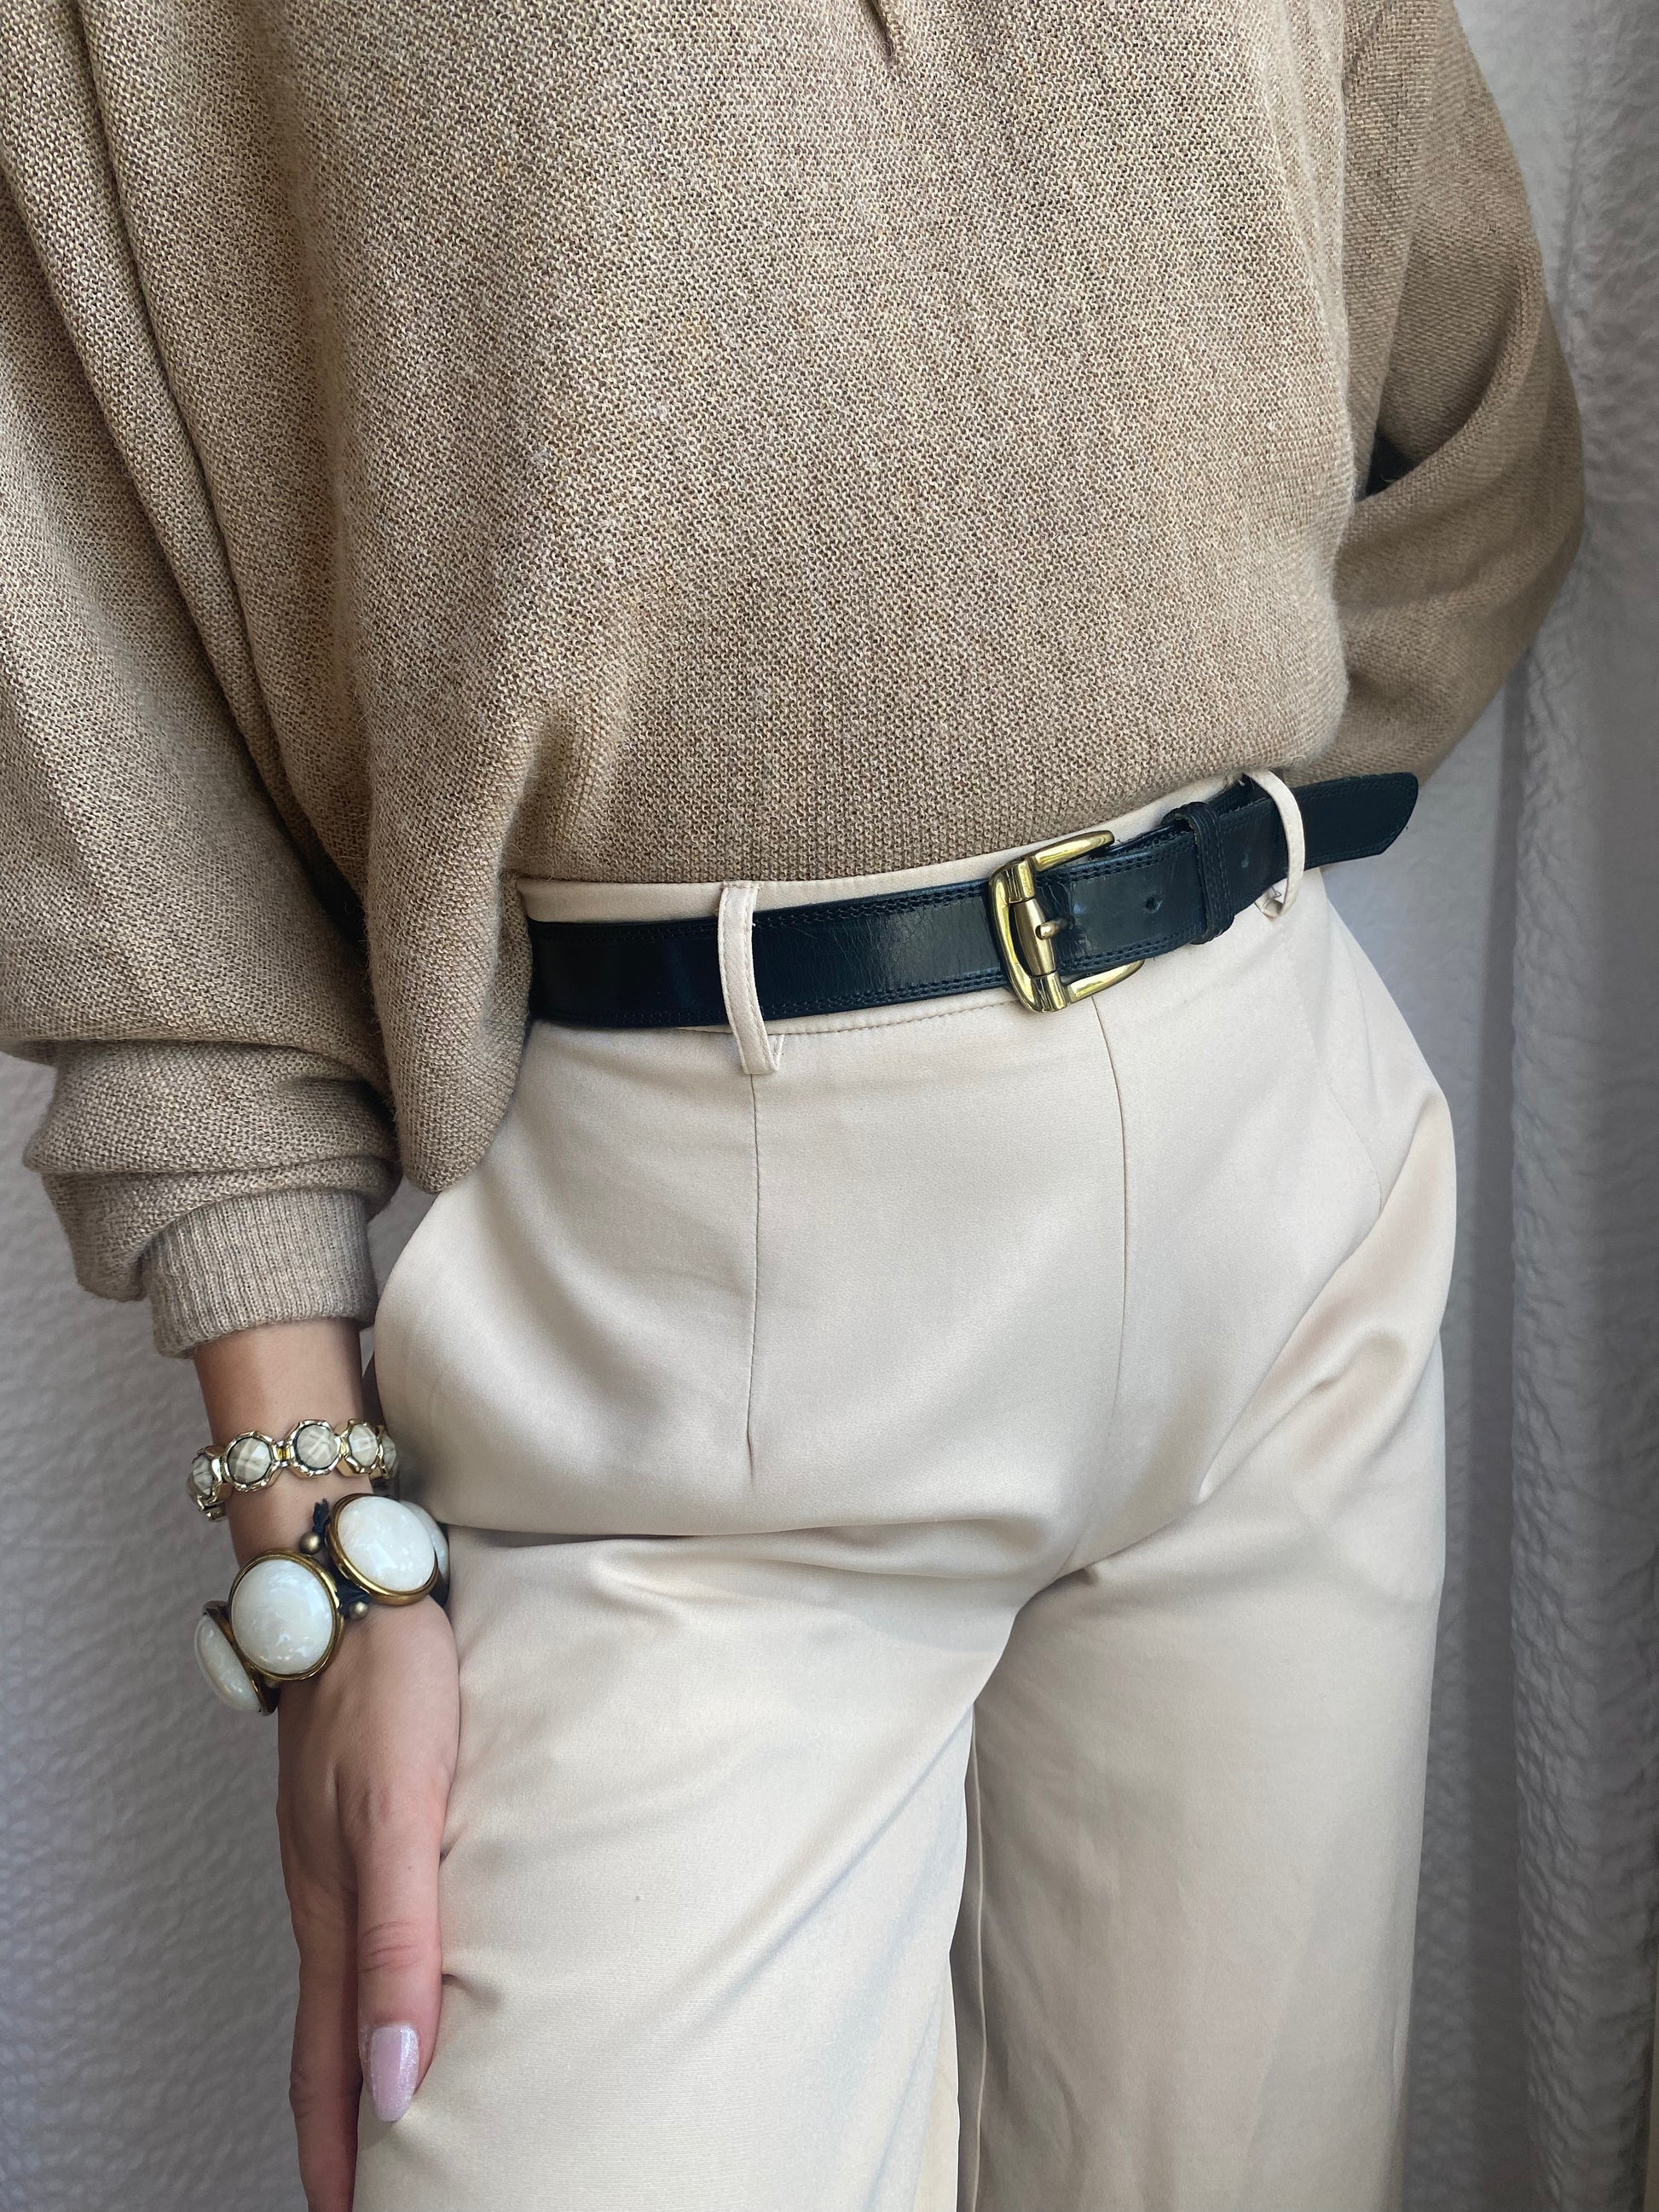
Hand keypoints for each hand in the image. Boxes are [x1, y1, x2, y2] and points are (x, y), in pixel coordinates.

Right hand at [277, 1594, 459, 2211]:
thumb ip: (401, 1944)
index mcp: (334, 1914)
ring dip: (368, 2055)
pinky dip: (386, 1977)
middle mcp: (331, 1896)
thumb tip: (398, 2079)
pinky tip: (416, 1969)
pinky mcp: (365, 1811)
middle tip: (379, 2193)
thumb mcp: (401, 1820)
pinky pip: (373, 1920)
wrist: (354, 1580)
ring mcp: (341, 1853)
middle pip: (333, 2041)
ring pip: (352, 1982)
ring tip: (398, 2110)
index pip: (329, 2071)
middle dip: (349, 2127)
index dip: (339, 2156)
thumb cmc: (384, 1685)